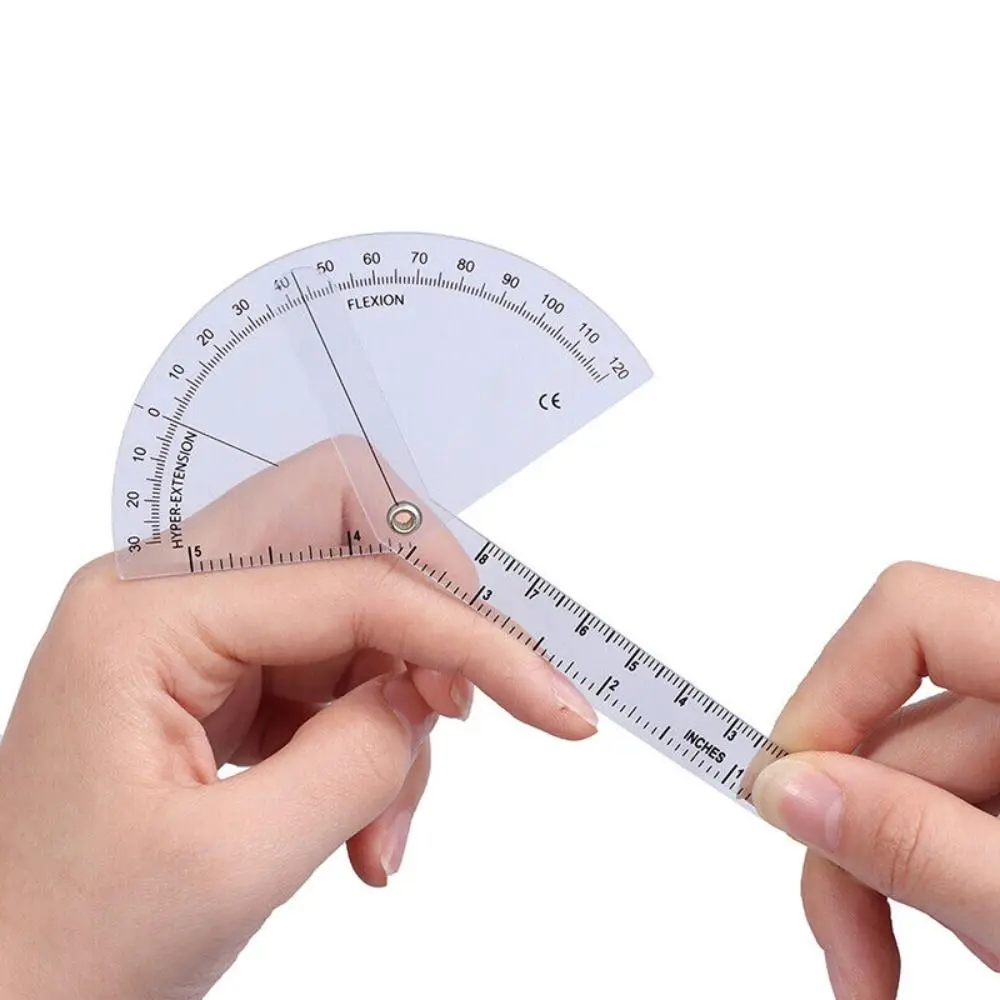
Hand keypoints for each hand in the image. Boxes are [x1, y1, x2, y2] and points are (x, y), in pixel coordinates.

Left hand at [0, 440, 597, 999]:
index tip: (549, 699)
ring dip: (394, 713)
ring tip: (381, 829)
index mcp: (144, 615)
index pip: (351, 584)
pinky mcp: (214, 675)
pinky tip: (361, 826)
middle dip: (424, 610)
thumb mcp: (231, 867)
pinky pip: (330, 669)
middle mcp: (165, 595)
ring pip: (351, 611)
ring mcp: (190, 632)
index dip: (466, 636)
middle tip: (457, 705)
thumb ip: (359, 759)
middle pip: (341, 524)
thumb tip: (433, 691)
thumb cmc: (62, 951)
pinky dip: (368, 741)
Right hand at [750, 562, 999, 996]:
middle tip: (849, 957)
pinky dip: (935, 872)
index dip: (830, 694)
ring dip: (894, 876)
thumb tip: (789, 792)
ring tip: (909, 966)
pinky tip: (968, 930)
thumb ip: (917, 841)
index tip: (791, 797)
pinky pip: (956, 806)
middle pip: (898, 727)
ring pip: (919, 780)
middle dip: (855, 846)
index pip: (909, 615)